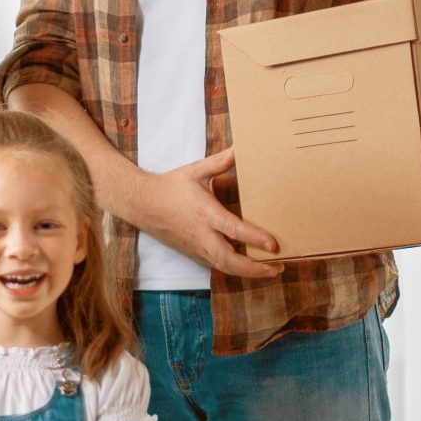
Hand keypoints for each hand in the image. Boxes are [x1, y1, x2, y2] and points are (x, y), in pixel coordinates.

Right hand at [131, 150, 280, 279]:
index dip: (256, 239)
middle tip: (278, 267)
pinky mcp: (194, 253)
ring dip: (248, 272)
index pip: (234, 230)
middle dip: (255, 269)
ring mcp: (197, 247)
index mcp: (206, 214)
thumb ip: (221, 162)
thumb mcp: (196, 171)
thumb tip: (240, 147)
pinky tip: (249, 265)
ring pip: (224, 268)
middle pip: (230, 262)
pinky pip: (217, 265)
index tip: (274, 245)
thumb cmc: (170, 187)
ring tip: (270, 270)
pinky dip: (235, 269)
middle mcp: (202, 235)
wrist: (142, 204)